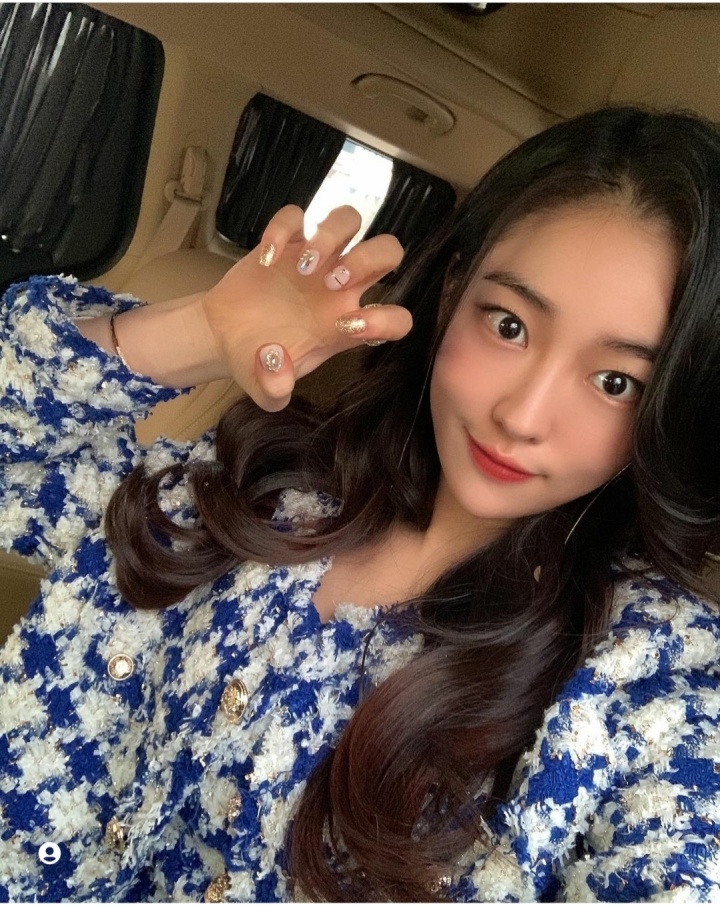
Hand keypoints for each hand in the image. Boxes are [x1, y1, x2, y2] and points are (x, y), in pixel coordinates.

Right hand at [201, 205, 410, 410]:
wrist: (224, 337)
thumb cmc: (256, 361)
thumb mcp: (264, 389)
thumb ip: (273, 391)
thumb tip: (277, 371)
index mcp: (348, 326)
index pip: (397, 319)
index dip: (386, 321)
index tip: (345, 328)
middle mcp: (341, 289)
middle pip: (388, 251)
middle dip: (368, 260)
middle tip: (331, 283)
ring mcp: (315, 260)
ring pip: (349, 220)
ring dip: (331, 236)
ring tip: (303, 267)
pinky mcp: (285, 242)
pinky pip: (295, 215)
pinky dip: (282, 229)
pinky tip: (267, 258)